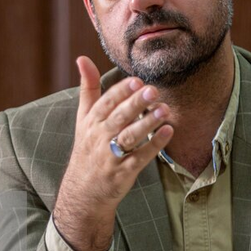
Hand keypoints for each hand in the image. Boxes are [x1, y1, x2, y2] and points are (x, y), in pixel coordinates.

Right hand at [52, 56, 173, 250]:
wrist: (83, 192)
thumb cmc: (88, 147)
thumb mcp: (83, 118)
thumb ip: (88, 88)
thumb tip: (82, 58)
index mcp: (92, 122)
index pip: (105, 103)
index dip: (120, 92)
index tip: (136, 80)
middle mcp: (100, 137)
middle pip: (119, 118)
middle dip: (135, 104)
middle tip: (153, 90)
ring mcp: (111, 156)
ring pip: (129, 138)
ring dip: (147, 124)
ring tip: (164, 110)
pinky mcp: (124, 172)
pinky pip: (140, 158)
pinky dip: (154, 145)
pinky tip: (169, 132)